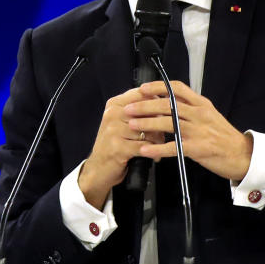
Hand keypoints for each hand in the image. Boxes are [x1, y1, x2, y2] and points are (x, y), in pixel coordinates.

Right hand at [78, 86, 164, 209]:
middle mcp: (112, 114)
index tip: (166, 110)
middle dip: (160, 122)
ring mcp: (113, 131)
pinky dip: (153, 152)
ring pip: (149, 129)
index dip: (158, 102)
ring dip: (158, 139)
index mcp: (114, 104)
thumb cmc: (114, 145)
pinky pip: (145, 146)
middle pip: (148, 111)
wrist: (98, 169)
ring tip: (158, 146)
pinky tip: (153, 155)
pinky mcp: (118, 148)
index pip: (142, 94)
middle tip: (164, 132)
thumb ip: (139, 111)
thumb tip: (165, 104)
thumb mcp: (122, 122)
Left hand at [125, 81, 252, 181]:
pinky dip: (156, 148)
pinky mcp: (197, 149)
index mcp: (201, 104)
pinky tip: (144, 149)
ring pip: (167, 124)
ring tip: (131, 124)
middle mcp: (199, 114)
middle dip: (145, 105)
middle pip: (167, 105)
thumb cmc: (223, 136)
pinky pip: (172, 147)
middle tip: (129, 108)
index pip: (177, 89)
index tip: (142, 88)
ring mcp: (198, 131)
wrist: (242, 155)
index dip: (158, 87)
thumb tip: (170, 100)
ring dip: (146, 124)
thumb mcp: (210, 115)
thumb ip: (191, 107)